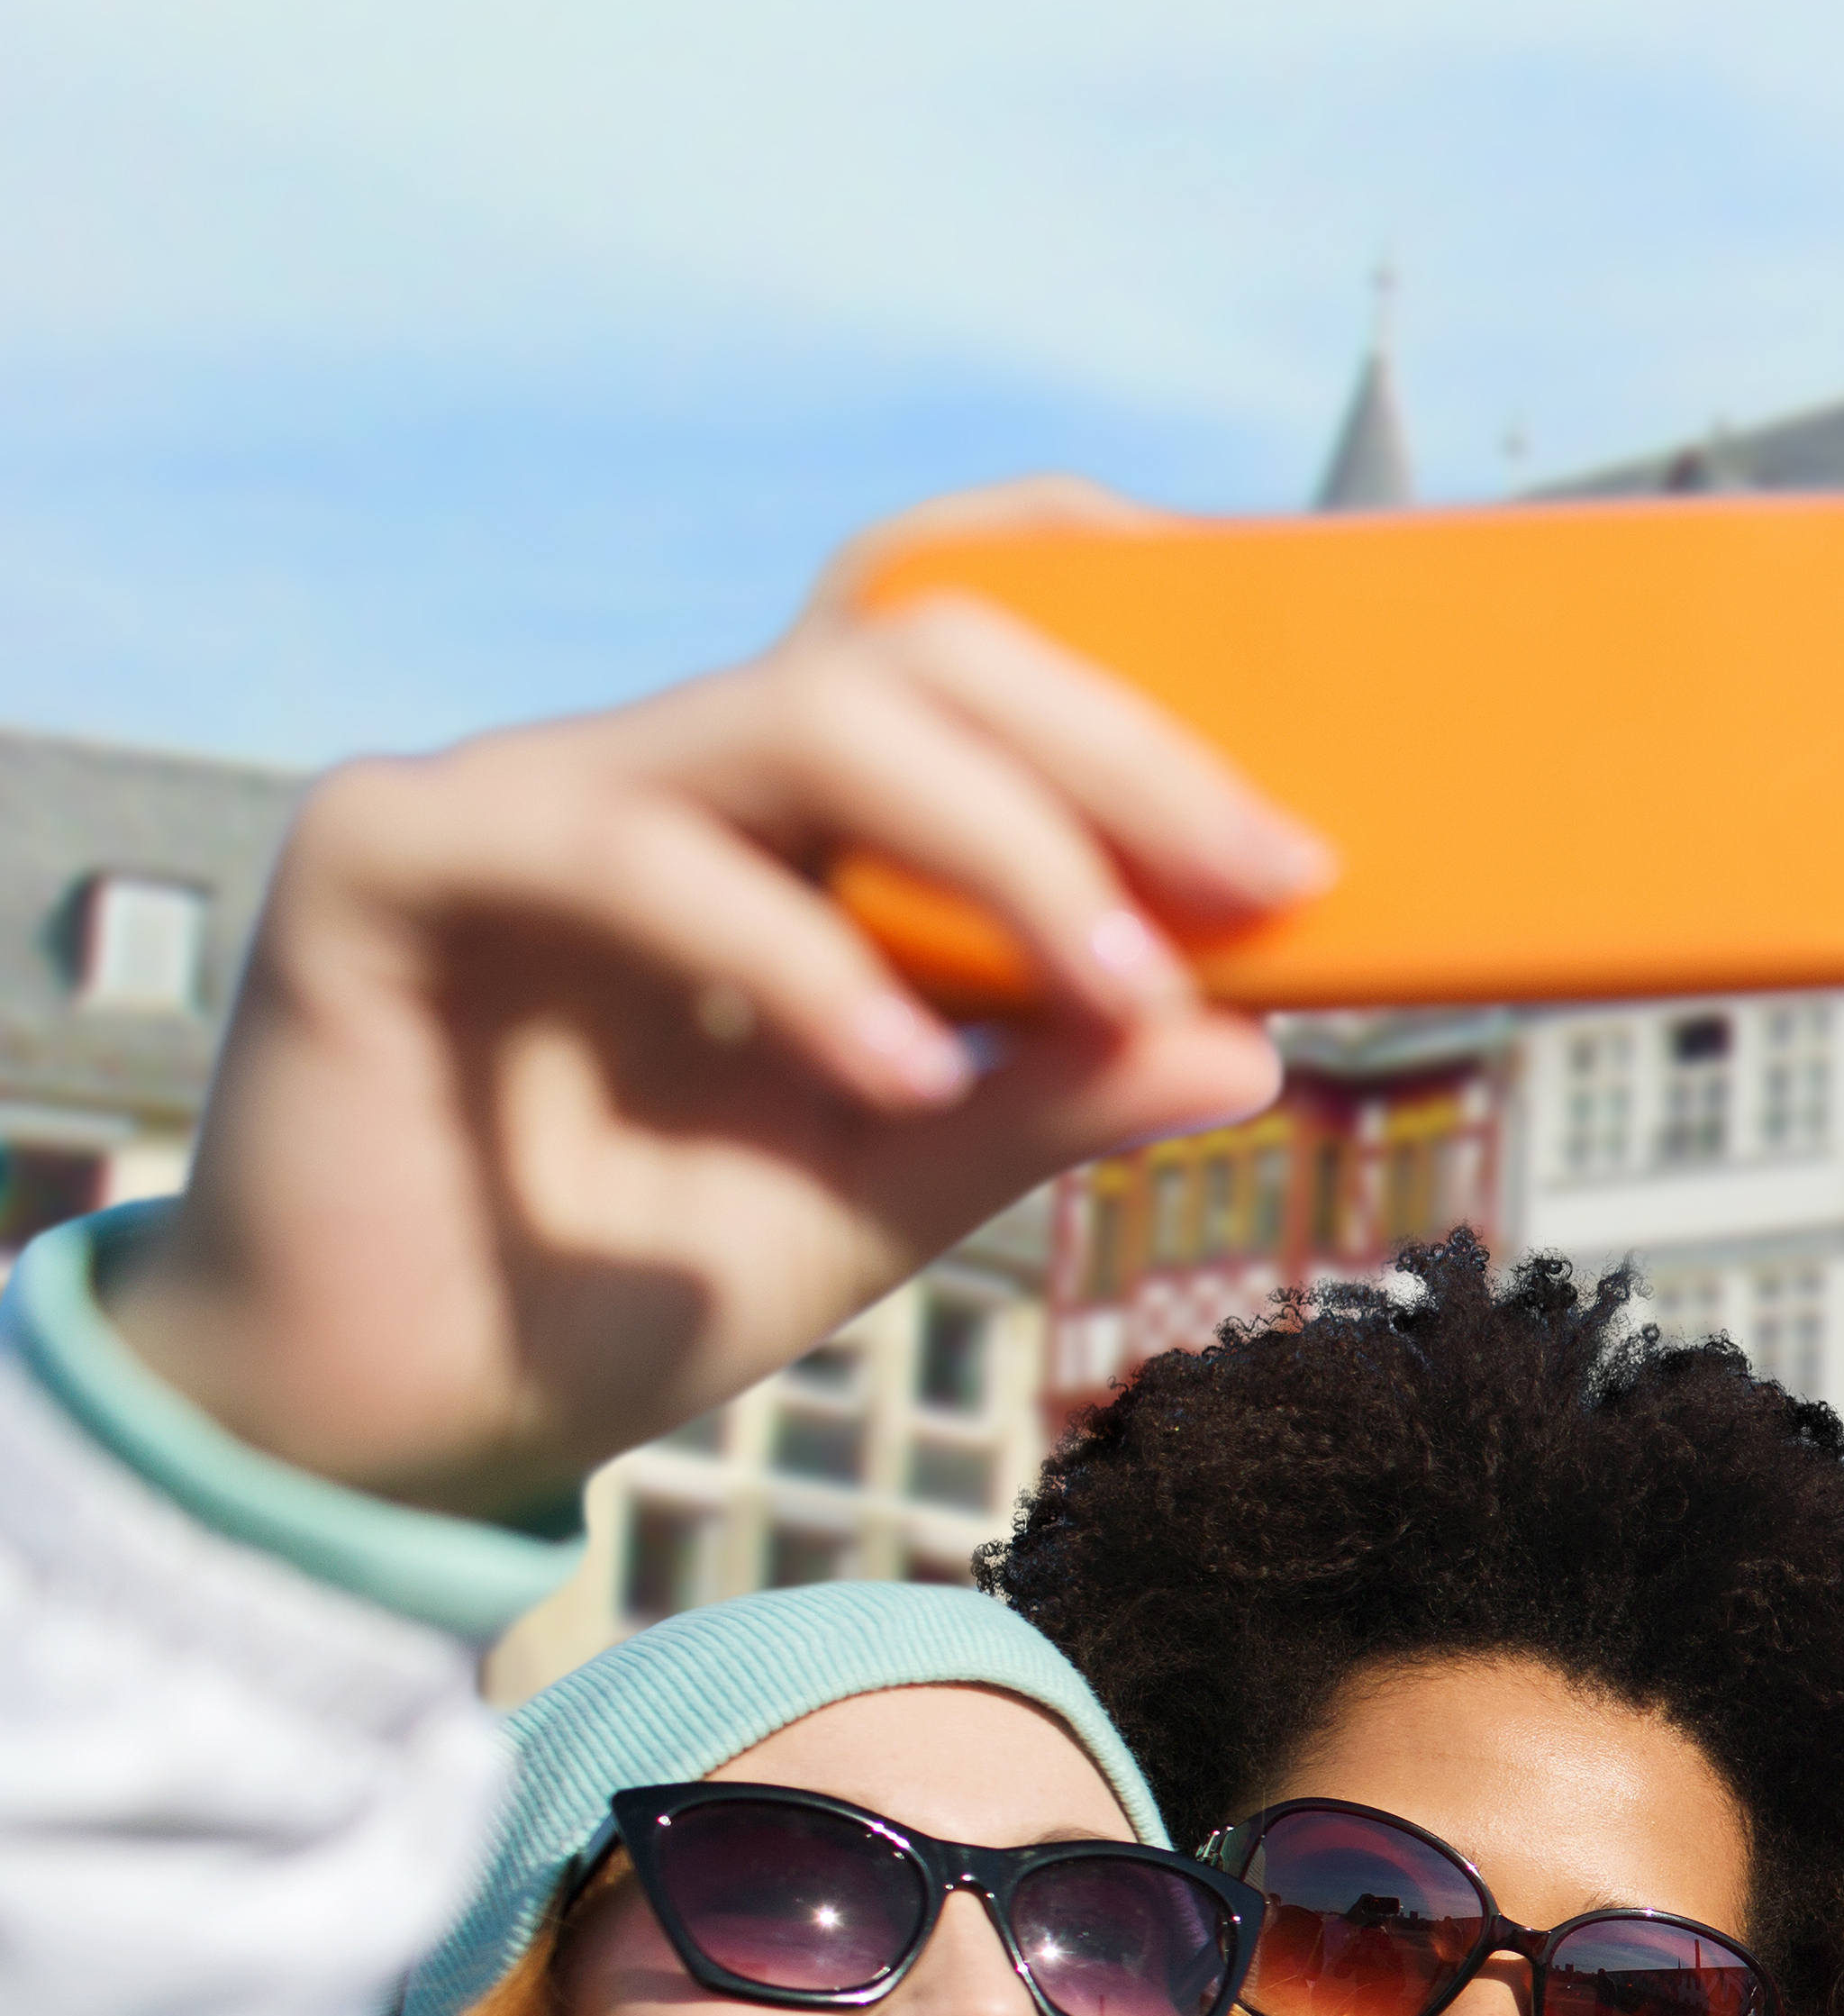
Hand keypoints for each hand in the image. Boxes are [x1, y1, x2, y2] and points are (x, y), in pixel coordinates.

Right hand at [103, 484, 1324, 1514]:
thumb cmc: (629, 1281)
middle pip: (913, 647)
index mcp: (777, 816)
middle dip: (1119, 749)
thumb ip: (1052, 1094)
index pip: (941, 623)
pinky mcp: (394, 853)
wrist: (387, 1416)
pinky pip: (627, 851)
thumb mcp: (895, 1181)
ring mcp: (520, 789)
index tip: (1284, 694)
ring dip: (1002, 842)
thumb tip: (1254, 1043)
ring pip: (800, 714)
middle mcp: (659, 766)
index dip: (1104, 599)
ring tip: (1119, 979)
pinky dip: (792, 959)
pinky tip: (899, 1077)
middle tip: (1273, 871)